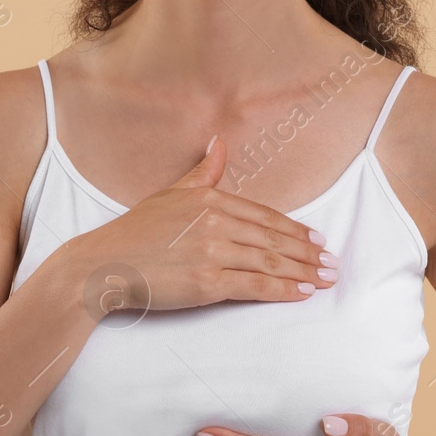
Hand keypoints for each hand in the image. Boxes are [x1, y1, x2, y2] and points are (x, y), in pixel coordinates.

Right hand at [81, 134, 338, 311]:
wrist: (103, 265)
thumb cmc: (134, 232)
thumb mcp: (169, 194)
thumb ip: (203, 173)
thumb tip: (219, 143)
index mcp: (209, 199)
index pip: (264, 215)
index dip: (295, 229)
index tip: (317, 240)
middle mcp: (215, 222)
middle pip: (273, 239)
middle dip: (308, 253)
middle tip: (332, 263)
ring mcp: (213, 252)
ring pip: (270, 262)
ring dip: (304, 272)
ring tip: (325, 279)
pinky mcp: (208, 283)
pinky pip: (255, 286)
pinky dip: (283, 290)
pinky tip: (302, 293)